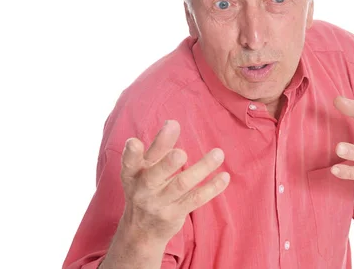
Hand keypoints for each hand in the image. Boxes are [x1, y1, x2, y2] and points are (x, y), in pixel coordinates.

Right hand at [120, 120, 229, 244]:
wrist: (140, 231)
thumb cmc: (145, 188)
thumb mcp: (142, 170)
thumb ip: (157, 148)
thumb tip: (172, 123)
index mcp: (132, 173)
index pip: (129, 161)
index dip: (131, 153)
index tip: (134, 142)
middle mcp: (143, 189)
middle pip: (155, 175)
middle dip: (167, 164)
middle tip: (181, 153)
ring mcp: (159, 203)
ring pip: (182, 184)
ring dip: (201, 168)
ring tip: (218, 153)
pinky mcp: (174, 214)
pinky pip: (195, 199)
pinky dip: (211, 188)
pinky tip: (224, 176)